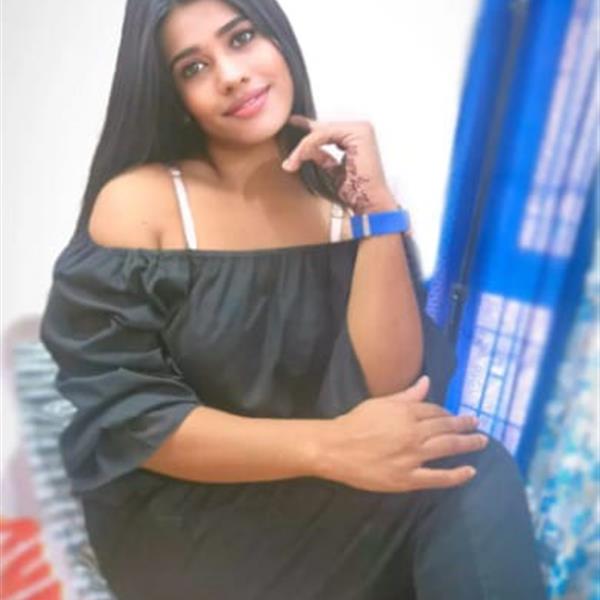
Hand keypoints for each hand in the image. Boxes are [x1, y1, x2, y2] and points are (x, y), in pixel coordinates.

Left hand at [282, 115, 396, 213]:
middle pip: (322, 130)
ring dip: (303, 147)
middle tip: (289, 160)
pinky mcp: (359, 132)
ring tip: (293, 162)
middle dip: (302, 145)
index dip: (307, 129)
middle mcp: (360, 129)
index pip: (326, 130)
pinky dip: (310, 145)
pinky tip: (300, 156)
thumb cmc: (355, 191)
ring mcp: (361, 129)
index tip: (292, 125)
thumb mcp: (331, 170)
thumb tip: (306, 150)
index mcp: (356, 136)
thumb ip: (321, 156)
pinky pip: (325, 135)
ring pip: (321, 132)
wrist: (369, 202)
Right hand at [315, 376, 488, 492]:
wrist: (336, 448)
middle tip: (478, 424)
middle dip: (465, 424)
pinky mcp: (408, 478)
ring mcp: (412, 456)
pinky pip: (438, 477)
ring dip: (468, 443)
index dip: (447, 412)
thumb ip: (406, 395)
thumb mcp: (380, 403)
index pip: (434, 410)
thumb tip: (426, 381)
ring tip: (482, 441)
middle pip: (446, 427)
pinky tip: (470, 470)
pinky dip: (456, 475)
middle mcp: (413, 432)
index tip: (455, 416)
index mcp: (405, 412)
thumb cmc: (355, 423)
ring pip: (448, 447)